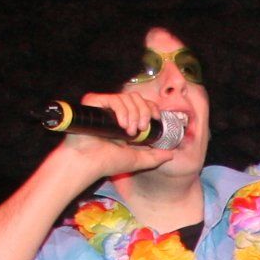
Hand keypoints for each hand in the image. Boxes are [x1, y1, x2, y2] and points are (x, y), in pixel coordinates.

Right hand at [54, 89, 179, 178]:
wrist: (88, 162)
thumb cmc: (107, 162)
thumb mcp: (137, 160)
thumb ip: (154, 157)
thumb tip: (171, 154)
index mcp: (124, 121)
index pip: (142, 104)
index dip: (151, 108)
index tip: (156, 119)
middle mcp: (114, 112)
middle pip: (137, 97)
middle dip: (144, 112)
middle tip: (141, 130)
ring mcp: (104, 106)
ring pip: (127, 97)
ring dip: (133, 115)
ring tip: (129, 133)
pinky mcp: (93, 102)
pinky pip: (114, 98)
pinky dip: (122, 111)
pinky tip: (121, 125)